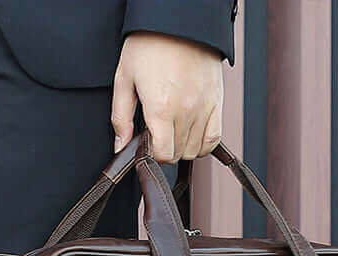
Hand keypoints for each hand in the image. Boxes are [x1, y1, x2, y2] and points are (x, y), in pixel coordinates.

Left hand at [111, 32, 223, 162]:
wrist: (180, 20)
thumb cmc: (150, 44)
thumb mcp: (124, 79)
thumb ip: (121, 118)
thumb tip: (120, 147)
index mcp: (160, 108)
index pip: (162, 154)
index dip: (152, 154)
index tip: (147, 142)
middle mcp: (185, 111)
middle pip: (178, 154)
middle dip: (165, 149)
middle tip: (157, 132)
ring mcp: (203, 107)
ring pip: (195, 150)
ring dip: (183, 147)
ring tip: (173, 130)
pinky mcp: (216, 102)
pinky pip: (214, 138)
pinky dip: (203, 144)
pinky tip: (192, 134)